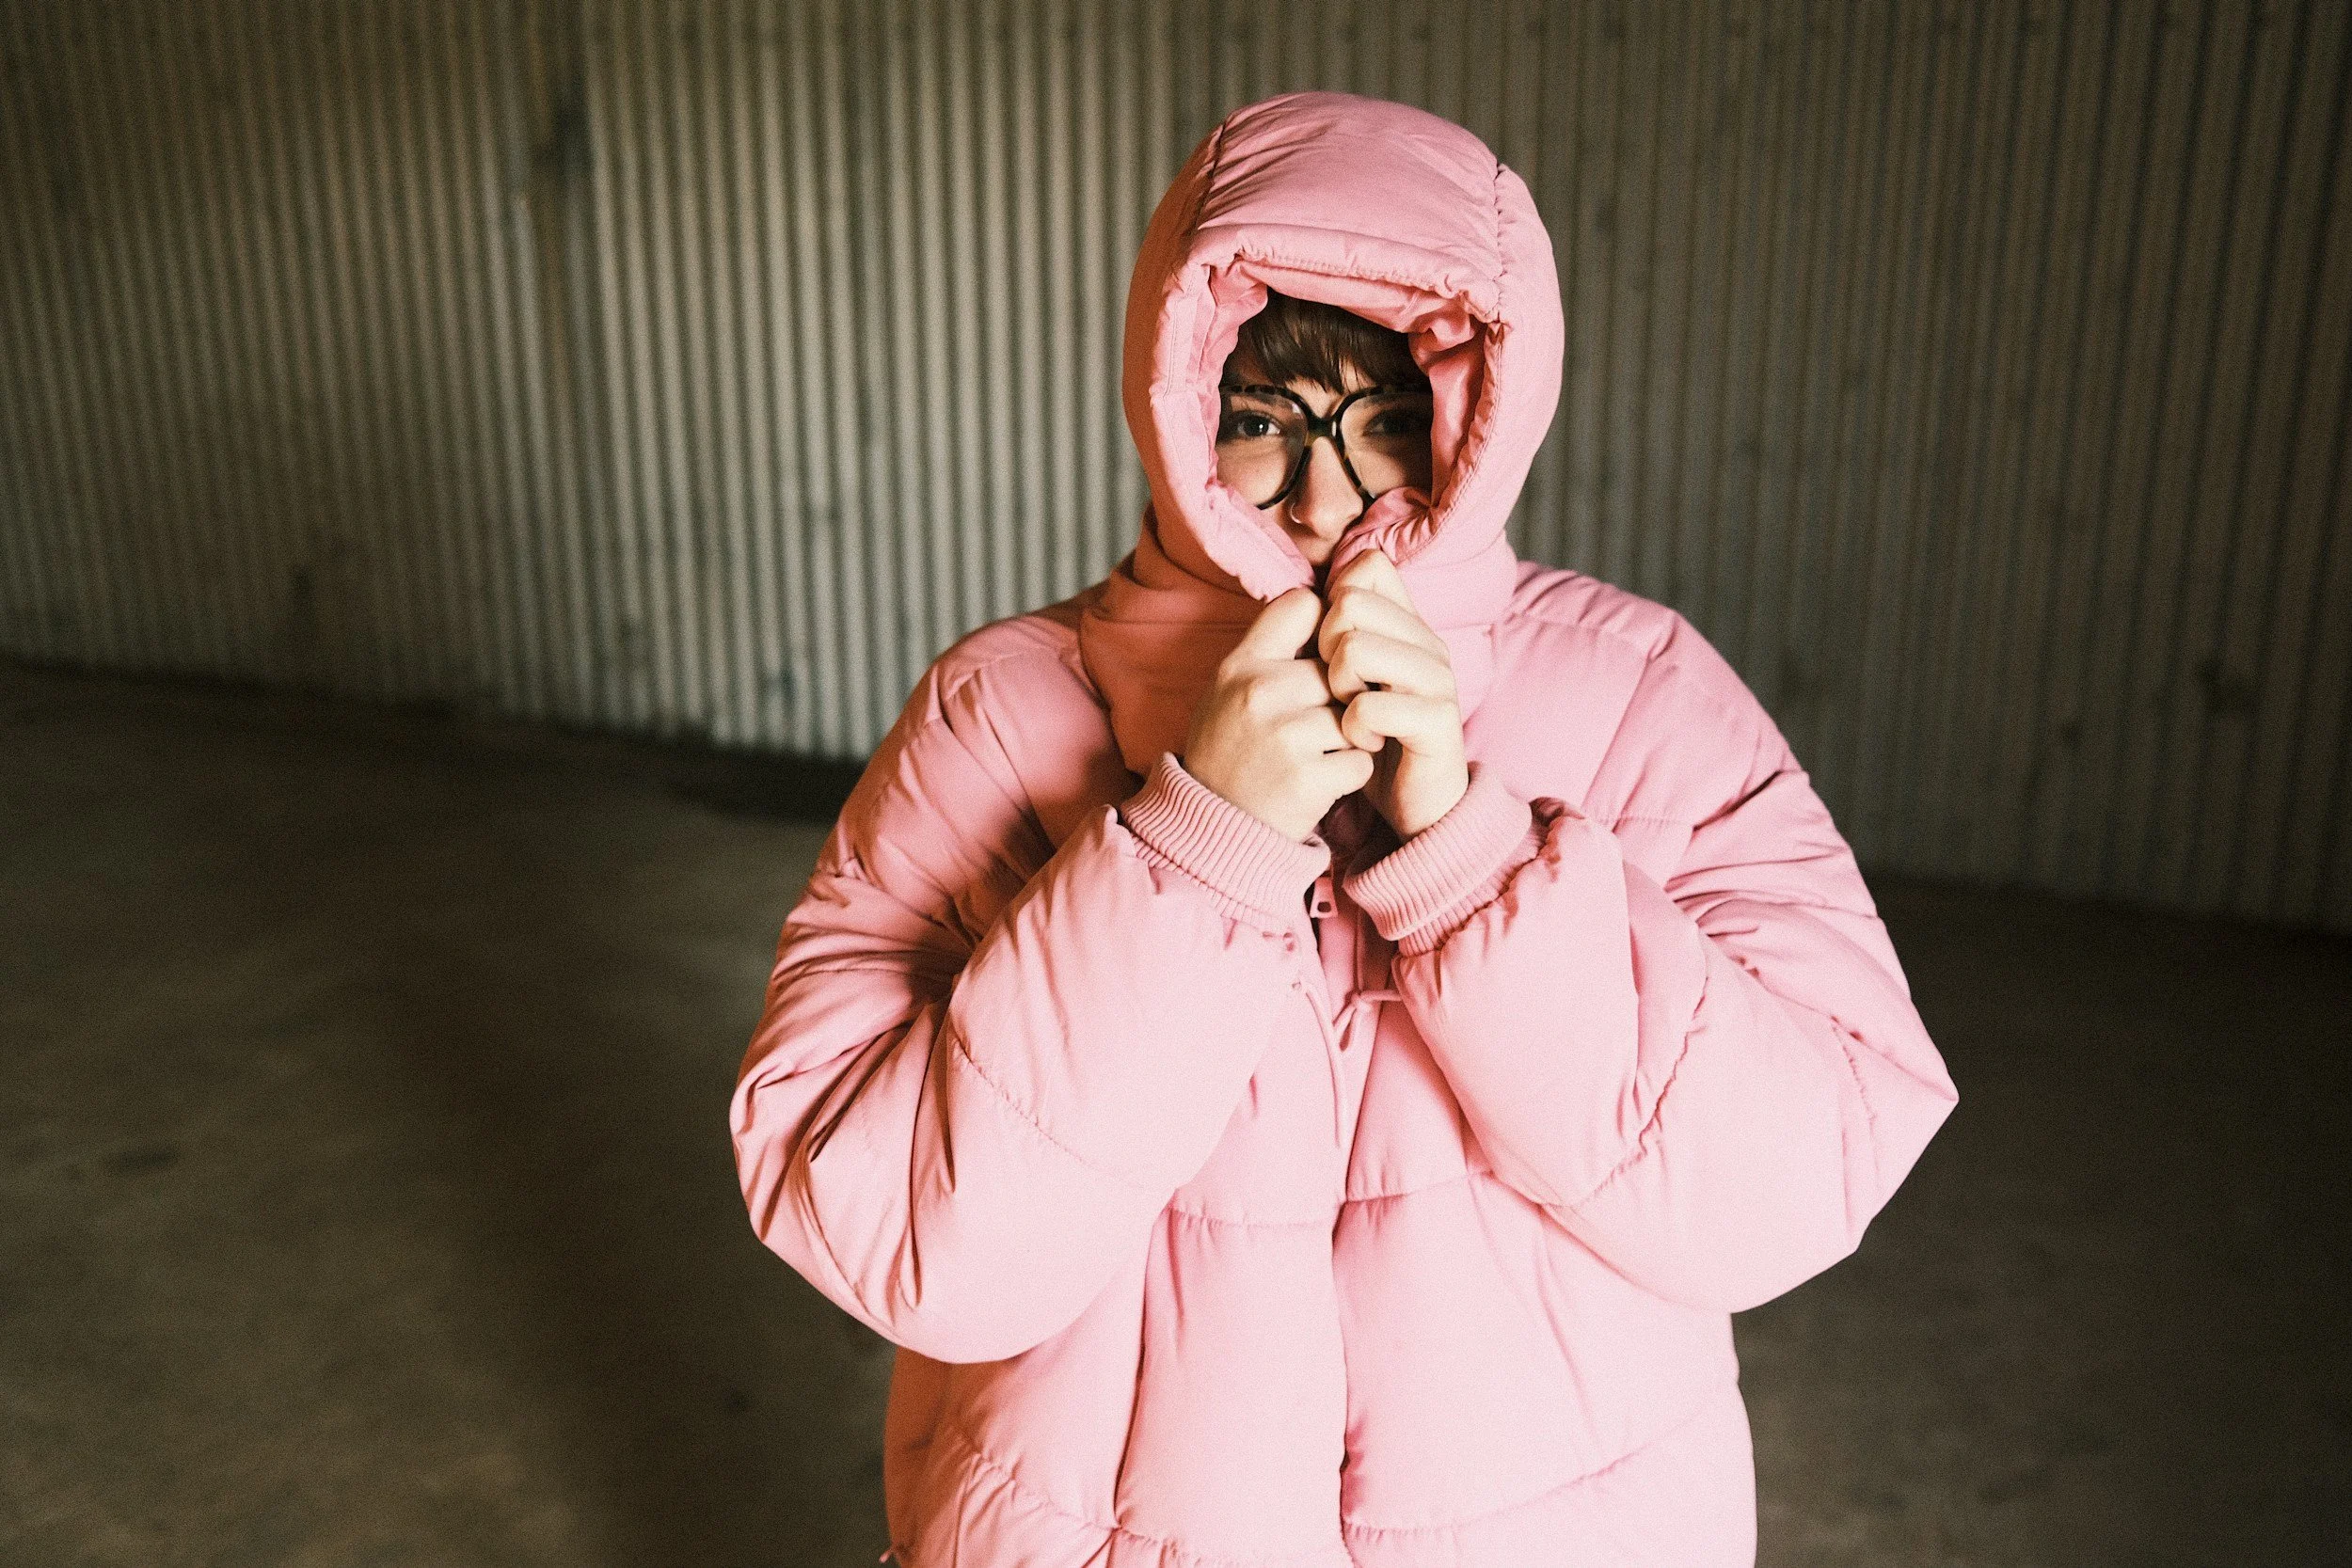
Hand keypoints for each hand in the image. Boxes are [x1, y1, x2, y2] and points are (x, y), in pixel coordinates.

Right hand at [1180, 587, 1379, 842]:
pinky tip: (1321, 781)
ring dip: (1348, 737)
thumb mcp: (1230, 690)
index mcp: (1240, 665)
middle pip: (1339, 668)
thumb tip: (1328, 602)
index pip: (1303, 605)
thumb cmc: (1229, 752)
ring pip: (1355, 714)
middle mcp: (1259, 693)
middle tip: (1316, 726)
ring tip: (1315, 755)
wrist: (1212, 827)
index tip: (1324, 654)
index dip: (1325, 626)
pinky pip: (1360, 760)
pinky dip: (1350, 773)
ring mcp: (1284, 736)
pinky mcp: (1307, 779)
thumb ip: (1271, 649)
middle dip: (1340, 696)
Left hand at [1316, 547, 1467, 839]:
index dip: (1333, 601)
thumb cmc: (1373, 739)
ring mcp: (1438, 679)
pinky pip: (1370, 705)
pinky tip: (1365, 743)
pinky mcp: (1439, 720)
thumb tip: (1300, 597)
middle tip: (1338, 691)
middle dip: (1325, 649)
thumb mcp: (1350, 681)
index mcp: (1408, 625)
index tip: (1330, 648)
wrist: (1415, 806)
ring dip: (1338, 689)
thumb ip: (1335, 636)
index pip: (1368, 567)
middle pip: (1350, 603)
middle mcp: (1427, 641)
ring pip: (1356, 648)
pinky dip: (1354, 729)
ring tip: (1349, 717)